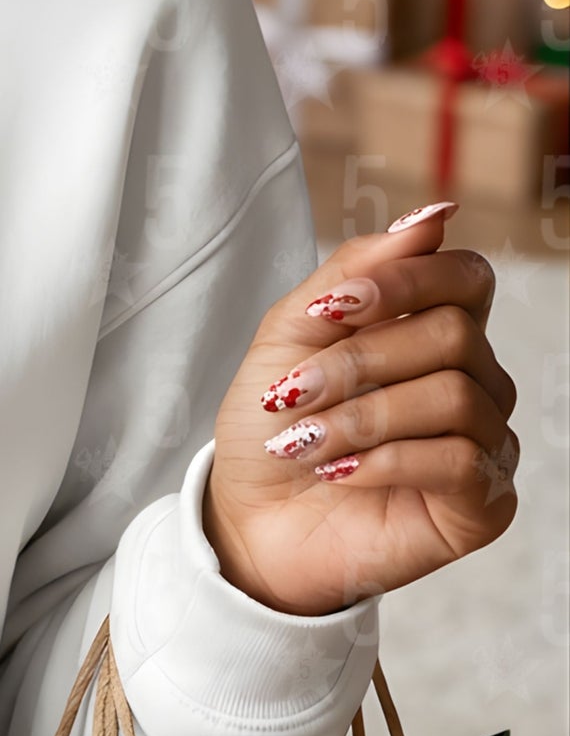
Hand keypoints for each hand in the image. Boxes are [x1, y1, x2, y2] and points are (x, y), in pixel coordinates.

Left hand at [201, 201, 518, 617]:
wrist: (250, 518)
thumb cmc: (272, 422)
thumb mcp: (292, 332)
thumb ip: (357, 271)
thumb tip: (435, 217)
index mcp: (430, 330)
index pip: (466, 276)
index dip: (409, 278)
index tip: (335, 305)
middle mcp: (472, 380)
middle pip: (454, 334)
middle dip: (358, 359)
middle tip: (292, 392)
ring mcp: (485, 442)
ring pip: (455, 397)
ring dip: (361, 416)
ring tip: (304, 440)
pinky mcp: (484, 503)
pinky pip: (460, 461)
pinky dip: (384, 460)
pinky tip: (338, 472)